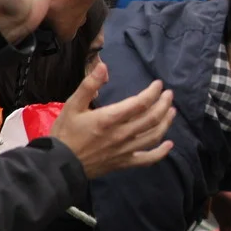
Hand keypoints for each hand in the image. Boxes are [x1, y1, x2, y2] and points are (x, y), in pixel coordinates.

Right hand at [51, 63, 175, 177]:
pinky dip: (161, 152)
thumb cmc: (65, 133)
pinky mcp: (124, 162)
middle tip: (169, 95)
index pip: (140, 103)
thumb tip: (103, 66)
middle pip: (152, 118)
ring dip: (166, 122)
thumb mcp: (72, 105)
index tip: (158, 84)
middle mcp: (122, 134)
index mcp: (109, 118)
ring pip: (153, 136)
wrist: (58, 164)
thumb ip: (89, 85)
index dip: (153, 92)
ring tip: (172, 112)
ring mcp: (125, 150)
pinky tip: (169, 144)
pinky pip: (147, 159)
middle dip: (164, 104)